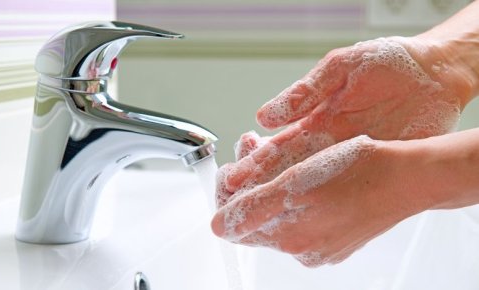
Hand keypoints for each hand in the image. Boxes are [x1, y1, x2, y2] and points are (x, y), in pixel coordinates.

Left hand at [212, 136, 429, 266]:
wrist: (408, 178)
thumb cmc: (360, 174)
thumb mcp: (296, 185)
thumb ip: (251, 210)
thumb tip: (218, 227)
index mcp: (287, 238)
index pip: (232, 225)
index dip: (225, 193)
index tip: (229, 167)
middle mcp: (301, 247)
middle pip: (254, 216)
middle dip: (245, 180)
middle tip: (250, 145)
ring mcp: (319, 242)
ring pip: (276, 211)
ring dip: (266, 180)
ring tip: (269, 147)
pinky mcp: (334, 233)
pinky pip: (300, 212)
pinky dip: (291, 189)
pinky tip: (298, 166)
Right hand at [223, 36, 469, 196]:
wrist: (435, 74)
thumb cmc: (387, 63)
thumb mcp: (339, 69)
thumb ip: (304, 92)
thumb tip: (264, 116)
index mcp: (314, 120)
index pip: (276, 148)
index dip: (254, 164)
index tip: (233, 178)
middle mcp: (328, 144)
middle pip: (287, 173)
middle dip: (262, 189)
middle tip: (239, 204)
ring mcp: (351, 159)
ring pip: (312, 188)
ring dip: (289, 202)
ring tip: (265, 218)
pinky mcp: (375, 166)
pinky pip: (346, 191)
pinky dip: (326, 205)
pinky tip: (309, 217)